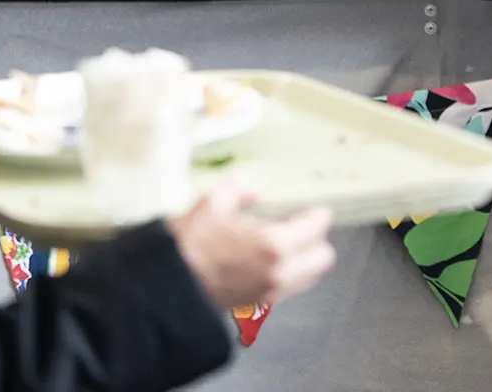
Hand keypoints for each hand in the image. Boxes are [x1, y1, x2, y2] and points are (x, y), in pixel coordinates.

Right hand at [167, 182, 334, 307]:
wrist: (169, 285)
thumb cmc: (190, 244)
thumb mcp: (214, 202)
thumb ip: (240, 187)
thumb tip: (253, 190)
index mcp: (273, 244)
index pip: (316, 229)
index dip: (318, 216)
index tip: (316, 210)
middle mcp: (278, 272)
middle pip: (323, 259)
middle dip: (317, 242)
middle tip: (303, 229)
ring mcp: (269, 292)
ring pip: (309, 277)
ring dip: (305, 261)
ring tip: (287, 246)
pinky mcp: (258, 304)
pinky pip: (288, 288)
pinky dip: (288, 275)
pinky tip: (267, 262)